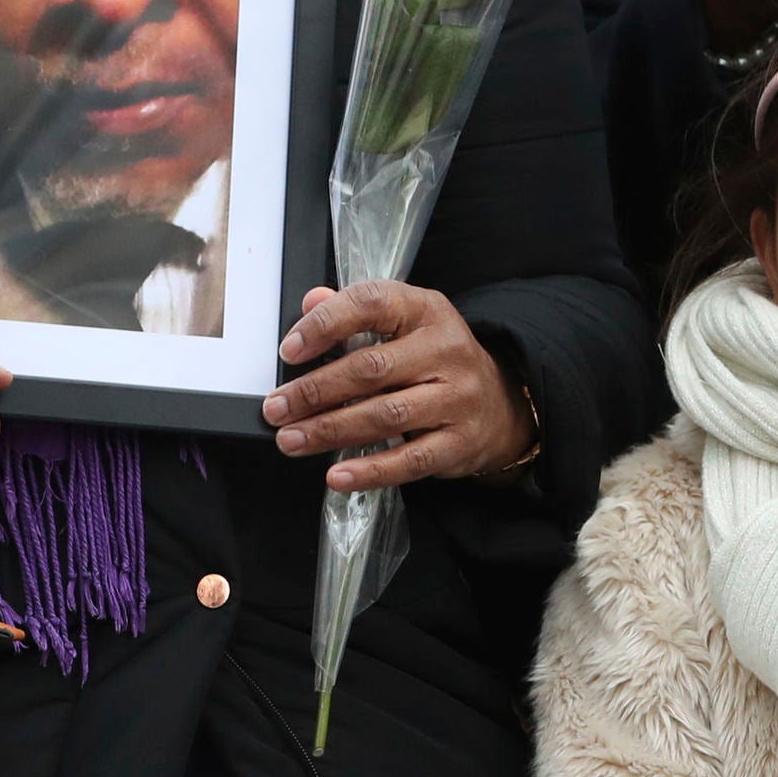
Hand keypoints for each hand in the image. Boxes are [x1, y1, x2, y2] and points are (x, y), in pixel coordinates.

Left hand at [267, 282, 530, 487]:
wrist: (500, 403)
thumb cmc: (435, 359)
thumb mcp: (403, 323)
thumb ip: (355, 311)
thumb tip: (311, 301)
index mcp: (425, 310)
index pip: (372, 304)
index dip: (325, 325)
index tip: (289, 351)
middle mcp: (446, 350)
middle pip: (371, 369)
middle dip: (315, 391)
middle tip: (277, 409)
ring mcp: (457, 397)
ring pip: (385, 416)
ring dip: (330, 431)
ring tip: (292, 440)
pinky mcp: (460, 442)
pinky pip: (409, 460)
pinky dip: (369, 471)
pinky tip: (336, 475)